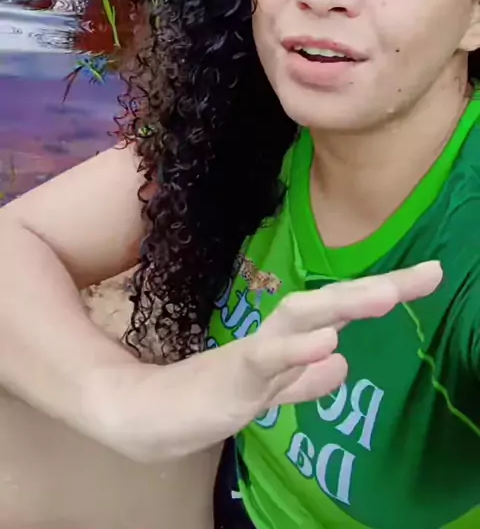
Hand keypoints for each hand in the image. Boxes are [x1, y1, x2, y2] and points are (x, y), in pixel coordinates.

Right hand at [85, 261, 440, 461]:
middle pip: (330, 304)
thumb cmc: (208, 398)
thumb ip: (303, 379)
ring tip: (387, 295)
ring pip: (302, 320)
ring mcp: (254, 355)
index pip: (342, 312)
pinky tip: (327, 343)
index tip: (430, 275)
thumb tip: (343, 360)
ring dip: (345, 305)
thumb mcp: (268, 394)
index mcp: (289, 344)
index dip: (385, 292)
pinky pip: (265, 360)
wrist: (147, 418)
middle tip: (429, 274)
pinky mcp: (229, 377)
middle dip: (378, 288)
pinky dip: (296, 351)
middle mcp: (277, 340)